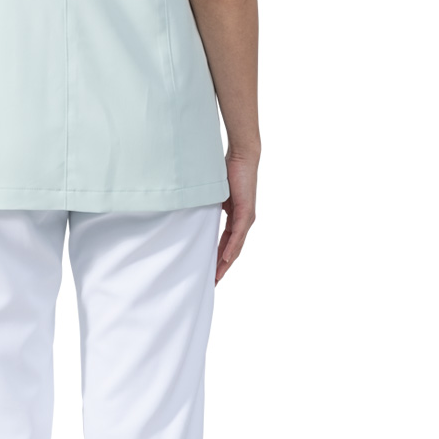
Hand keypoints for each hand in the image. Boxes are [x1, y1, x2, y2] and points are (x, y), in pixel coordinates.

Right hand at [215, 150, 258, 284]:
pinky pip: (238, 235)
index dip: (218, 258)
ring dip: (226, 263)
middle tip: (212, 283)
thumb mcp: (214, 192)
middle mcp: (244, 220)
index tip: (210, 271)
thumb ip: (207, 204)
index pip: (227, 242)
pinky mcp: (246, 212)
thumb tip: (191, 210)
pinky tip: (225, 260)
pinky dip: (231, 249)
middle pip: (232, 250)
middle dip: (222, 268)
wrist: (242, 155)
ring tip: (217, 278)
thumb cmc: (227, 169)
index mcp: (236, 216)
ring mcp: (246, 217)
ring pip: (236, 247)